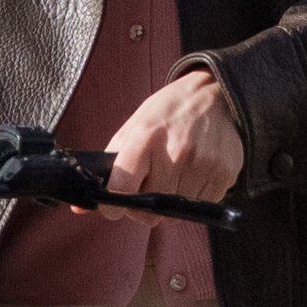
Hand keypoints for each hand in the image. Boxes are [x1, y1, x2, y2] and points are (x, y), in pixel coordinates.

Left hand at [106, 65, 243, 204]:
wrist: (212, 94)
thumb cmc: (168, 112)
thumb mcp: (133, 128)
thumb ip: (111, 166)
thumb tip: (83, 206)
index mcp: (146, 137)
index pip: (122, 190)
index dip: (114, 206)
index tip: (115, 207)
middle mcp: (175, 152)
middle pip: (151, 210)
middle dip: (146, 205)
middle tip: (150, 185)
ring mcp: (202, 164)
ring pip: (176, 213)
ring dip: (172, 201)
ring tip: (175, 174)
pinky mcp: (223, 173)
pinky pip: (201, 205)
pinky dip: (194, 197)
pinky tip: (194, 173)